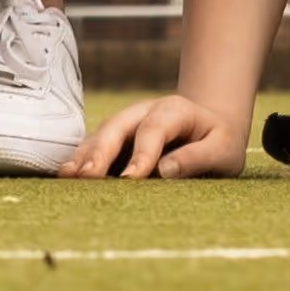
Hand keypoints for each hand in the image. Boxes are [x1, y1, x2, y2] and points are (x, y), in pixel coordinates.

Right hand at [66, 92, 248, 178]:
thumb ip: (198, 157)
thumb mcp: (223, 149)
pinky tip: (66, 175)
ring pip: (101, 135)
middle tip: (87, 176)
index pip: (154, 129)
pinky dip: (80, 159)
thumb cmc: (219, 142)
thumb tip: (165, 171)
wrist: (210, 128)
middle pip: (118, 127)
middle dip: (101, 151)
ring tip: (68, 176)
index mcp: (174, 110)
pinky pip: (95, 147)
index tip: (130, 180)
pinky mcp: (117, 140)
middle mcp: (144, 112)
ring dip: (84, 155)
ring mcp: (127, 124)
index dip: (141, 154)